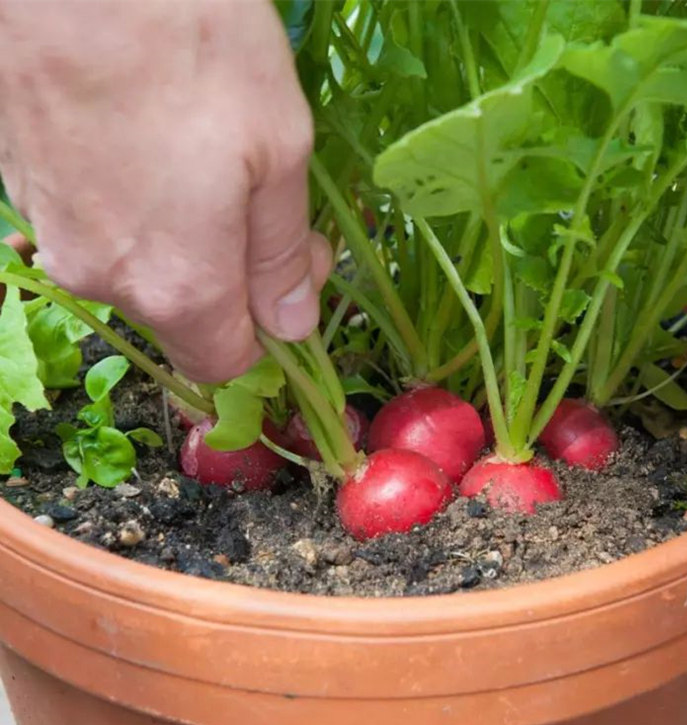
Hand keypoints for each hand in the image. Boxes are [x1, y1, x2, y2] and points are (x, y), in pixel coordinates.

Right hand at [0, 0, 330, 382]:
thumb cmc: (188, 41)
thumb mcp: (277, 149)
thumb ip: (283, 255)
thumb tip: (292, 327)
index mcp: (178, 286)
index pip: (226, 362)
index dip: (270, 330)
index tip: (298, 268)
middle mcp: (106, 279)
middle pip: (185, 318)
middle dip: (234, 281)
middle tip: (266, 203)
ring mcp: (55, 235)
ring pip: (141, 270)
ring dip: (185, 240)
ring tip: (207, 159)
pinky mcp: (24, 188)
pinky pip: (99, 227)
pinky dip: (135, 207)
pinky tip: (150, 142)